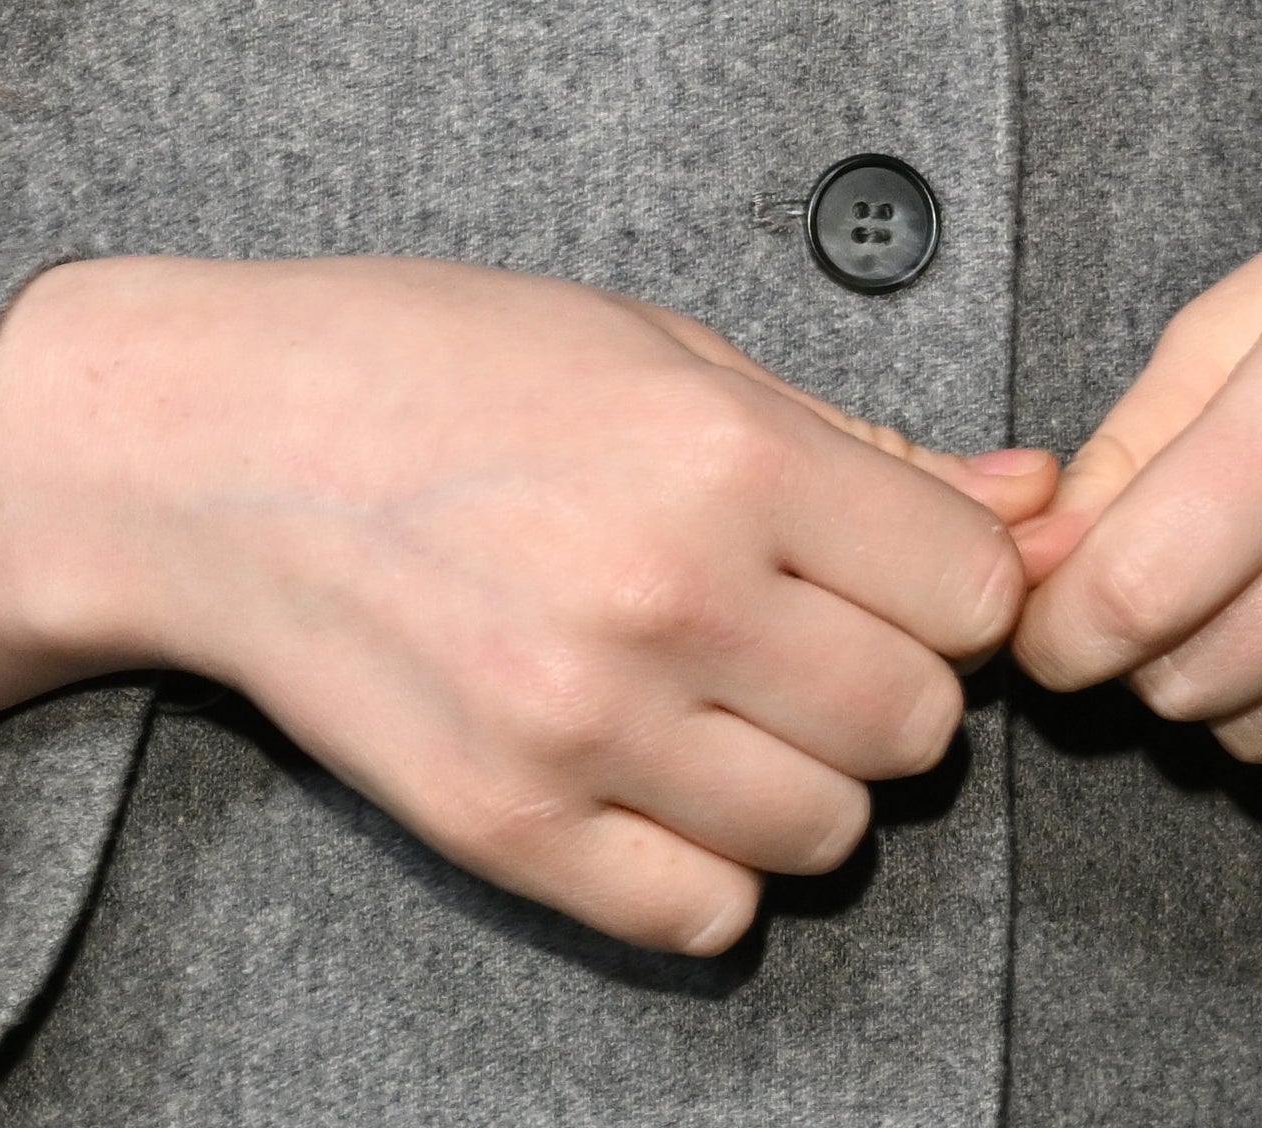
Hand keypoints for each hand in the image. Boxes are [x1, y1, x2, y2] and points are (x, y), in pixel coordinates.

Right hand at [0, 257, 1058, 955]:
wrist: (227, 446)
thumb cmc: (445, 363)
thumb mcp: (666, 345)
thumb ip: (858, 440)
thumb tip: (1035, 499)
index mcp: (725, 456)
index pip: (971, 590)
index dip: (948, 578)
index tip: (888, 560)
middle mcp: (671, 600)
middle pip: (918, 725)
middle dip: (889, 680)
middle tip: (804, 628)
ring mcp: (587, 730)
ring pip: (828, 833)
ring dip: (805, 777)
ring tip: (725, 696)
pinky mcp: (508, 831)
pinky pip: (706, 915)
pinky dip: (708, 865)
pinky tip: (659, 772)